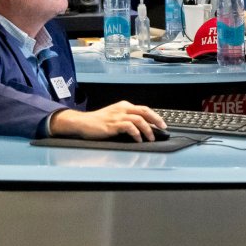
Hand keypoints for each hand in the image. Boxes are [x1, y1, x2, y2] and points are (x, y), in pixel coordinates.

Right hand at [50, 101, 166, 140]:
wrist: (83, 123)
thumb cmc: (98, 122)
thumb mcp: (115, 116)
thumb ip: (127, 119)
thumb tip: (142, 128)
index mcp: (124, 106)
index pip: (144, 109)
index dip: (155, 116)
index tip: (162, 124)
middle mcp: (122, 109)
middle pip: (145, 111)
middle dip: (156, 120)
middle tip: (163, 128)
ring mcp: (118, 116)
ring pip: (139, 119)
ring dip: (147, 130)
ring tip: (151, 138)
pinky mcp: (113, 124)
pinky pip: (129, 127)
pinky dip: (136, 134)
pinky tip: (138, 140)